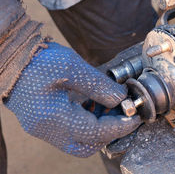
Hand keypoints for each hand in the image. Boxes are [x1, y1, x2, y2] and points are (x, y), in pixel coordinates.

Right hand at [4, 43, 140, 157]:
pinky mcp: (42, 122)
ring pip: (78, 141)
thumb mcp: (72, 67)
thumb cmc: (36, 59)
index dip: (119, 126)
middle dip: (109, 133)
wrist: (8, 55)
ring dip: (99, 128)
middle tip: (124, 114)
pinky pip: (69, 132)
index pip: (95, 133)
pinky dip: (87, 123)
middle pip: (86, 146)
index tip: (135, 116)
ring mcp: (42, 128)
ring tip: (111, 106)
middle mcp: (46, 130)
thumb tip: (121, 99)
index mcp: (53, 118)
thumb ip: (99, 85)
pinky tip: (95, 104)